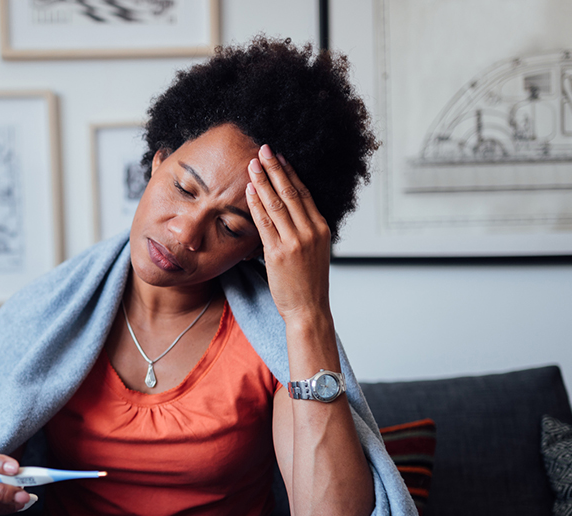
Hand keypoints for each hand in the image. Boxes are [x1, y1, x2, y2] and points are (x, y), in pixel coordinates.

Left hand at [245, 144, 331, 323]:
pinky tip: (249, 191)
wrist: (308, 310)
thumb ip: (304, 232)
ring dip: (263, 181)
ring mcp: (295, 242)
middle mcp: (311, 231)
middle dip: (275, 169)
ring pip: (277, 204)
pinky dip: (256, 204)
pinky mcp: (278, 253)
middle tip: (264, 149)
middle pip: (291, 192)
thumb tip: (290, 215)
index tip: (280, 157)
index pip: (304, 193)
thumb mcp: (314, 253)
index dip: (290, 173)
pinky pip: (265, 223)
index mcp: (321, 229)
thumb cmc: (307, 284)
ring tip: (252, 164)